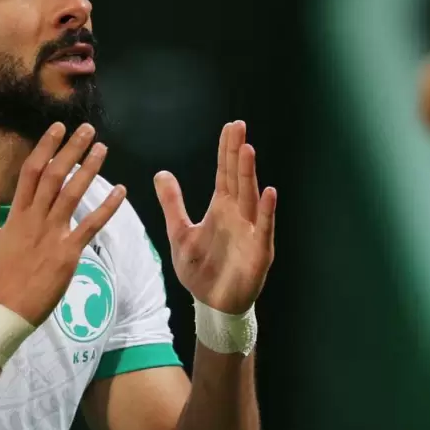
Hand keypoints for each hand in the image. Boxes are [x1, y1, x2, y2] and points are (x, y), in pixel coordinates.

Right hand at [0, 123, 125, 325]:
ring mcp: (53, 233)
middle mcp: (35, 218)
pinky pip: (90, 225)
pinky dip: (107, 207)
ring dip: (89, 170)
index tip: (58, 128)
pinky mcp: (69, 251)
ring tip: (102, 149)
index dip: (45, 147)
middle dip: (71, 150)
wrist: (7, 307)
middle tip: (87, 129)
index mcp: (17, 213)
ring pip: (72, 194)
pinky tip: (121, 191)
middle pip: (54, 175)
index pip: (31, 171)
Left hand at [154, 121, 275, 314]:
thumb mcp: (179, 232)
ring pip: (250, 197)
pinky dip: (267, 212)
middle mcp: (238, 214)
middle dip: (238, 153)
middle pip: (238, 178)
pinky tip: (268, 193)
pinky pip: (264, 228)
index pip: (224, 173)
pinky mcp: (258, 251)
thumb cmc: (200, 269)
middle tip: (239, 127)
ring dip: (249, 174)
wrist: (211, 303)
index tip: (230, 127)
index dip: (226, 150)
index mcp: (221, 208)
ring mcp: (251, 231)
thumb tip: (161, 173)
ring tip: (247, 150)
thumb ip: (172, 203)